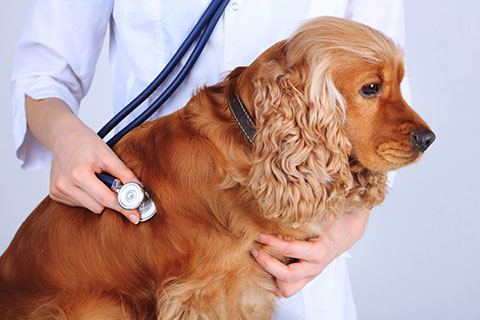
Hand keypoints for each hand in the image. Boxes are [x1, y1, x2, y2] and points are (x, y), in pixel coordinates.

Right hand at [26, 96, 140, 223]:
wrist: (62, 135)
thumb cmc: (85, 142)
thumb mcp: (108, 154)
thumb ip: (124, 173)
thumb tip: (139, 190)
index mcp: (78, 174)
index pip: (106, 199)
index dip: (123, 207)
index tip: (136, 216)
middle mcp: (65, 185)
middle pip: (98, 206)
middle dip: (110, 197)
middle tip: (111, 181)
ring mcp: (58, 191)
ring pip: (90, 207)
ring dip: (98, 197)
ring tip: (94, 177)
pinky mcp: (55, 194)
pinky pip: (80, 204)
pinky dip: (87, 196)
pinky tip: (85, 182)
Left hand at [251, 208, 370, 297]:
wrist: (348, 229)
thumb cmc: (332, 220)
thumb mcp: (319, 214)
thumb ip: (301, 214)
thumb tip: (278, 206)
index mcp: (318, 251)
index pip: (289, 250)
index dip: (270, 242)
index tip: (257, 234)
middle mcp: (314, 267)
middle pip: (287, 277)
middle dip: (266, 264)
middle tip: (254, 250)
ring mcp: (310, 274)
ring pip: (287, 289)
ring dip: (271, 278)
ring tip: (260, 262)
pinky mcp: (305, 277)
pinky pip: (288, 288)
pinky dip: (275, 282)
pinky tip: (265, 269)